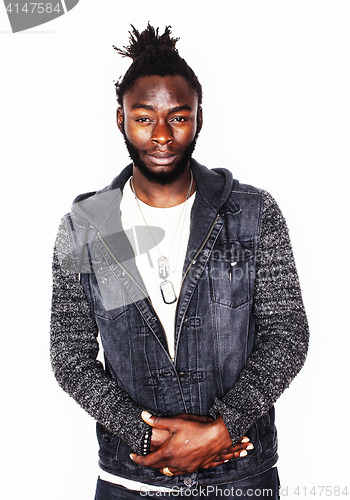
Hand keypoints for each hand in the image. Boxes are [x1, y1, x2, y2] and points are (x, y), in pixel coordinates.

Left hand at [131, 411, 252, 475]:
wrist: (215, 438)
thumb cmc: (197, 430)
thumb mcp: (175, 422)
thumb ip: (158, 421)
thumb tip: (144, 416)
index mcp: (168, 452)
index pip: (147, 461)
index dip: (138, 459)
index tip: (133, 456)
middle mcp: (174, 463)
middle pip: (156, 467)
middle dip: (147, 462)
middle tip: (143, 456)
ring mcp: (183, 467)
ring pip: (167, 470)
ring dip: (160, 465)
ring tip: (157, 457)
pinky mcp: (191, 468)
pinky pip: (177, 471)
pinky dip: (171, 467)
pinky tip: (172, 460)